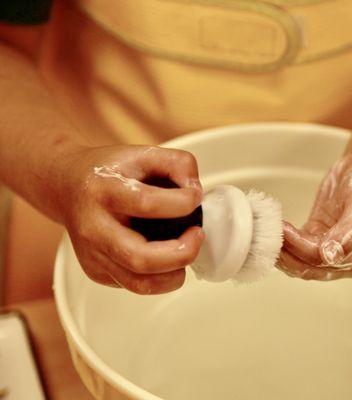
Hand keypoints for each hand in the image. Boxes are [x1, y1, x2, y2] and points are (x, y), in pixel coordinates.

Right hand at [56, 145, 203, 293]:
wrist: (67, 186)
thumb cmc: (108, 171)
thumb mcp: (143, 152)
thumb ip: (178, 163)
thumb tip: (196, 192)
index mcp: (104, 191)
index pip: (146, 203)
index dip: (182, 203)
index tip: (195, 197)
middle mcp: (94, 228)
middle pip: (140, 258)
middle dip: (182, 253)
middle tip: (197, 235)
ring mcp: (93, 255)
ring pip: (140, 283)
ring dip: (175, 273)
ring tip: (186, 249)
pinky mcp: (97, 272)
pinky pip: (136, 285)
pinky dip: (161, 277)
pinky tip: (167, 256)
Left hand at [279, 150, 351, 279]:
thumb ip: (349, 233)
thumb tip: (331, 257)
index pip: (333, 263)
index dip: (307, 252)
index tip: (288, 235)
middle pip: (316, 267)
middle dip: (291, 256)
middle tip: (269, 240)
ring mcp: (335, 248)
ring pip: (304, 259)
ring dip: (286, 250)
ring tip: (267, 235)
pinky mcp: (321, 235)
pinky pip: (301, 245)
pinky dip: (287, 240)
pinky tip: (275, 229)